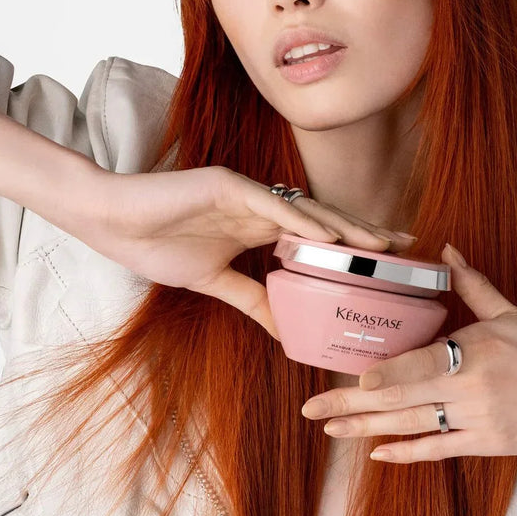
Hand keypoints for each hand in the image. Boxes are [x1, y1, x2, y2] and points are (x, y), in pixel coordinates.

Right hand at [67, 165, 415, 338]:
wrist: (111, 221)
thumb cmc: (156, 244)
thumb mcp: (213, 281)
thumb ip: (252, 299)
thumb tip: (285, 331)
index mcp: (258, 225)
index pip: (315, 236)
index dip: (352, 247)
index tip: (386, 262)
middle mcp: (259, 205)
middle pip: (323, 219)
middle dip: (364, 233)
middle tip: (405, 246)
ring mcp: (245, 192)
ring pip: (305, 209)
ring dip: (345, 227)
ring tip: (381, 244)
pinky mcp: (224, 184)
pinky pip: (270, 205)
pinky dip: (301, 221)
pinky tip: (331, 238)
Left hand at [302, 243, 516, 461]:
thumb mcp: (510, 313)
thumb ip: (472, 283)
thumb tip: (445, 247)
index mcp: (476, 351)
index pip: (422, 365)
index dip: (387, 376)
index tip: (353, 383)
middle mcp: (472, 390)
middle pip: (403, 399)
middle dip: (352, 407)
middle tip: (310, 411)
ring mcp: (478, 421)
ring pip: (413, 427)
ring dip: (367, 430)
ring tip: (329, 430)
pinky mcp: (486, 444)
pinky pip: (439, 449)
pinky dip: (407, 452)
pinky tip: (376, 454)